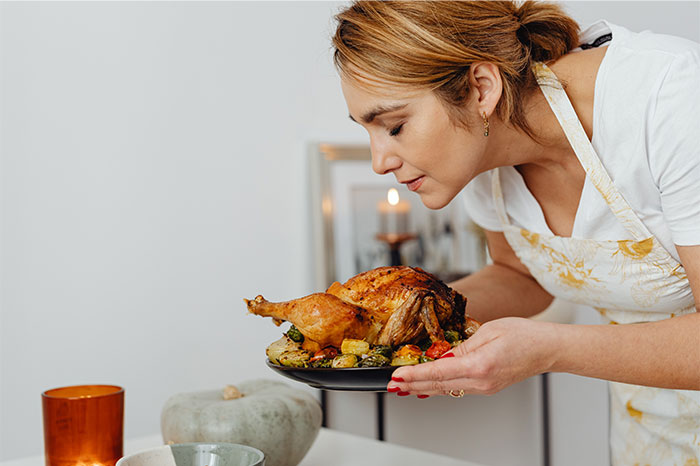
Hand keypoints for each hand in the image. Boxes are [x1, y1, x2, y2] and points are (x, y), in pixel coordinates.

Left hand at [387, 317, 560, 396]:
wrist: (548, 349)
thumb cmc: (524, 335)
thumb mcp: (488, 331)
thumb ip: (462, 345)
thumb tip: (441, 356)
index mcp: (479, 365)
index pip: (438, 372)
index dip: (414, 375)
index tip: (397, 376)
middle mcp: (481, 381)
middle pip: (438, 385)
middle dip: (412, 385)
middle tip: (392, 384)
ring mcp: (485, 387)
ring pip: (446, 389)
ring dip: (422, 388)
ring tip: (403, 387)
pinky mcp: (487, 387)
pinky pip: (457, 388)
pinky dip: (439, 387)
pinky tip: (428, 387)